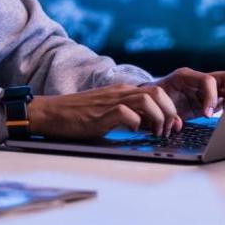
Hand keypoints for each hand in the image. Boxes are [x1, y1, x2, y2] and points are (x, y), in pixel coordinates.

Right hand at [26, 83, 181, 140]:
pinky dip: (135, 124)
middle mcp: (120, 93)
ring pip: (146, 100)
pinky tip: (132, 132)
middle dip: (169, 112)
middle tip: (167, 130)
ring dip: (157, 118)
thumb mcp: (107, 112)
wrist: (51, 112)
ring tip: (155, 133)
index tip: (173, 126)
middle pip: (157, 93)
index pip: (157, 92)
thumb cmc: (77, 116)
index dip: (170, 109)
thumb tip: (150, 128)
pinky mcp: (101, 113)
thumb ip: (127, 116)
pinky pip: (126, 113)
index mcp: (122, 92)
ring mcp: (110, 101)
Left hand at [140, 68, 224, 119]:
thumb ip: (167, 112)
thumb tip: (178, 124)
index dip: (211, 97)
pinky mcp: (212, 99)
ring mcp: (207, 89)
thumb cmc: (153, 101)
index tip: (207, 114)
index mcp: (185, 76)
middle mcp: (199, 80)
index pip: (208, 80)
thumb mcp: (157, 105)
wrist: (151, 101)